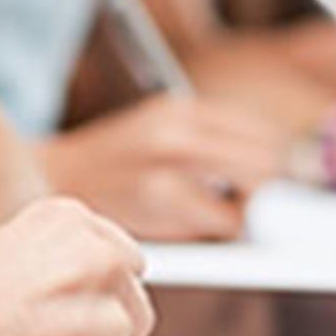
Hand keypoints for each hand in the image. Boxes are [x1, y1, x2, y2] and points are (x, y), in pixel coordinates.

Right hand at [0, 198, 152, 335]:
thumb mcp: (4, 253)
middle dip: (106, 315)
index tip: (80, 303)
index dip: (99, 286)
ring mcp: (99, 284)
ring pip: (127, 324)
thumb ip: (54, 261)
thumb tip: (85, 288)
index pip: (117, 253)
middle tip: (67, 332)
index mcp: (64, 215)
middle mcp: (90, 241)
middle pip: (131, 286)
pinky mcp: (106, 323)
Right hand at [40, 96, 285, 240]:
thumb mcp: (160, 127)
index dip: (276, 156)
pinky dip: (224, 227)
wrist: (57, 178)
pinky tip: (200, 222)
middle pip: (268, 158)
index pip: (261, 128)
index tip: (277, 174)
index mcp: (182, 108)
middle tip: (250, 197)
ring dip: (249, 205)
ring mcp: (171, 165)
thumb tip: (276, 162)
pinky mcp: (163, 200)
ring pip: (254, 188)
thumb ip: (210, 136)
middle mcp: (179, 130)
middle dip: (268, 184)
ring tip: (224, 207)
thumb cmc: (116, 161)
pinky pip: (226, 221)